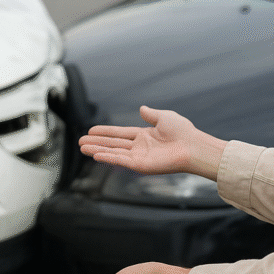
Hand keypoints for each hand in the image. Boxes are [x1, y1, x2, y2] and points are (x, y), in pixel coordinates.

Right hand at [79, 106, 226, 179]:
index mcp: (144, 135)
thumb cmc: (183, 132)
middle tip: (80, 142)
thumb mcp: (165, 117)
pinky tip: (96, 155)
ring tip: (82, 148)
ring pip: (113, 152)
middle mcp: (139, 147)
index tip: (91, 131)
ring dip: (97, 150)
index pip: (120, 134)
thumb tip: (142, 108)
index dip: (105, 132)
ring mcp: (139, 156)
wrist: (193, 146)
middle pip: (113, 144)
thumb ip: (151, 114)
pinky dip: (108, 158)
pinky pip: (121, 161)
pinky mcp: (141, 165)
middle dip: (96, 142)